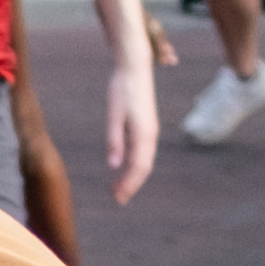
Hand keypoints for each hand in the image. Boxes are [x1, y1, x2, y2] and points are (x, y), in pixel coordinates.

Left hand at [101, 58, 160, 204]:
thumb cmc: (122, 88)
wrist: (135, 67)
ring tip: (118, 187)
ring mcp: (150, 130)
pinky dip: (135, 164)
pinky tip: (124, 167)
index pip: (139, 167)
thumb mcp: (113, 114)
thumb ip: (114, 140)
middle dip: (131, 184)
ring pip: (145, 160)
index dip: (130, 184)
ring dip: (132, 176)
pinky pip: (143, 151)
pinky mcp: (147, 125)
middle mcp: (150, 134)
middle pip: (144, 167)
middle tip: (117, 198)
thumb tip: (114, 165)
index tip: (118, 197)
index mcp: (144, 133)